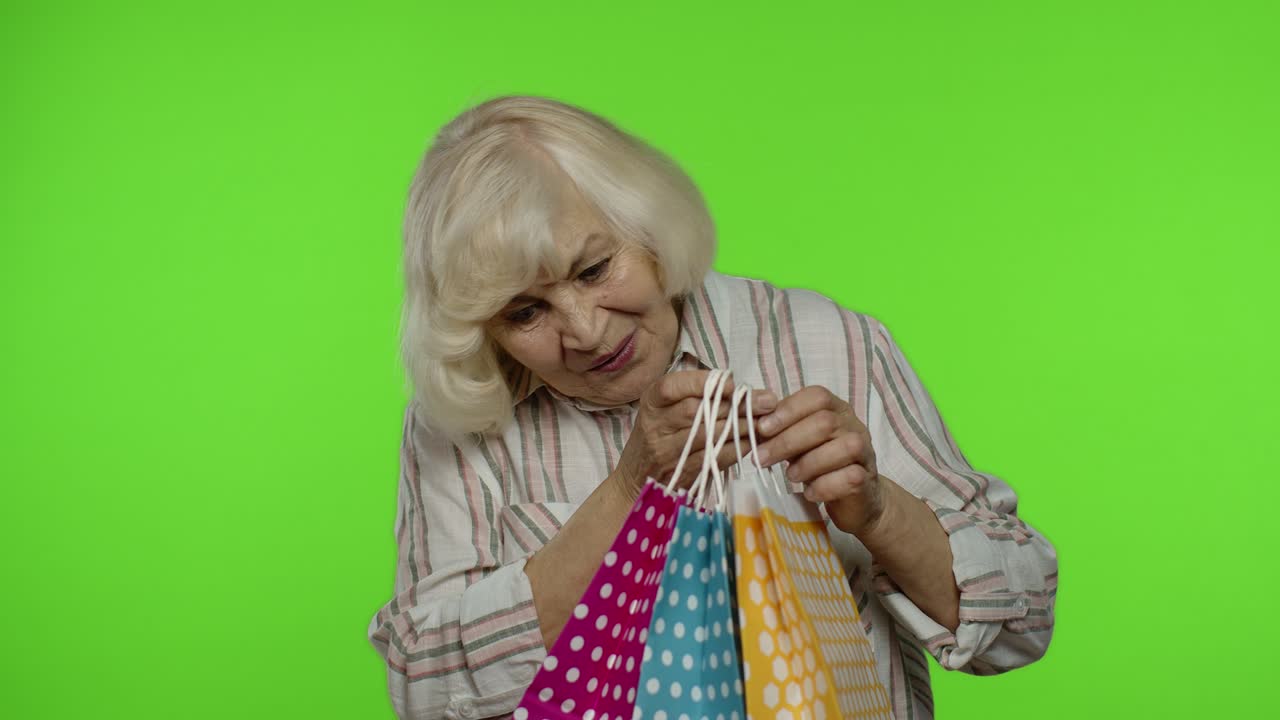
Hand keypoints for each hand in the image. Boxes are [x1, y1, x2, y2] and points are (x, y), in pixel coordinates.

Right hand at [613, 370, 776, 499]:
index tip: (731, 383)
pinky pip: (715, 458)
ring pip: (708, 435)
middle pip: (696, 411)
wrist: (636, 480)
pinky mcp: (682, 473)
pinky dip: (737, 449)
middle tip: (766, 401)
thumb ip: (693, 395)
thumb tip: (738, 387)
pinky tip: (752, 442)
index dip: (702, 383)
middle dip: (735, 405)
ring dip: (741, 427)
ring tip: (764, 421)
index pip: (672, 387)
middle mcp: (655, 426)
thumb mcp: (664, 410)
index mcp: (652, 403)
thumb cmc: (658, 436)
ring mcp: (667, 452)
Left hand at [754, 385, 885, 535]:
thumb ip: (782, 430)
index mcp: (836, 409)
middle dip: (787, 441)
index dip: (788, 410)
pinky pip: (850, 477)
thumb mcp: (799, 442)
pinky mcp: (867, 480)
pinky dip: (824, 486)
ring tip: (790, 476)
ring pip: (843, 448)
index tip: (762, 428)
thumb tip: (752, 423)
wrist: (856, 498)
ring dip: (809, 463)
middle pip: (825, 422)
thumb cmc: (821, 464)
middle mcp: (854, 426)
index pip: (817, 397)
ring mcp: (865, 452)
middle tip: (762, 458)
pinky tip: (810, 493)